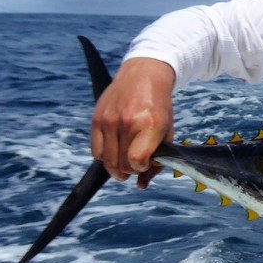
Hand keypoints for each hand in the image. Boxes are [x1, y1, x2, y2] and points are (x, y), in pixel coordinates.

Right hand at [90, 57, 175, 187]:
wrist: (143, 76)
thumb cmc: (158, 107)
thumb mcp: (166, 131)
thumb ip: (158, 159)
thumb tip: (141, 186)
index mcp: (150, 125)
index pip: (137, 161)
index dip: (141, 168)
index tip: (146, 163)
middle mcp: (128, 122)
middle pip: (122, 164)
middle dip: (131, 170)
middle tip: (137, 162)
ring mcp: (109, 120)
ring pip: (107, 162)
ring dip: (117, 168)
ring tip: (126, 160)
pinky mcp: (96, 119)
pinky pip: (96, 152)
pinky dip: (105, 157)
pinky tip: (116, 150)